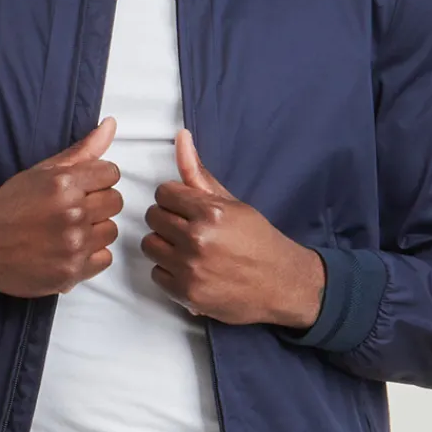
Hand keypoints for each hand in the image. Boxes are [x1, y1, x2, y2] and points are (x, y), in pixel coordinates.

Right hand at [0, 117, 123, 298]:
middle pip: (115, 202)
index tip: (81, 188)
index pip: (111, 173)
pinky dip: (90, 256)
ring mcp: (73, 245)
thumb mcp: (39, 172)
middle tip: (73, 211)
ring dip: (95, 231)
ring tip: (69, 231)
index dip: (97, 180)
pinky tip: (69, 250)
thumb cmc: (9, 207)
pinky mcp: (73, 271)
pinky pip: (105, 258)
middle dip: (97, 204)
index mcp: (63, 184)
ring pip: (111, 230)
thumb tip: (111, 124)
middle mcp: (72, 213)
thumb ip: (80, 151)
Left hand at [141, 129, 324, 327]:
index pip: (163, 193)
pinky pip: (156, 274)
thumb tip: (181, 137)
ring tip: (186, 248)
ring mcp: (190, 269)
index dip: (174, 199)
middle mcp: (198, 239)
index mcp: (210, 212)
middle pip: (153, 217)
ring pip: (150, 245)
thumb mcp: (232, 203)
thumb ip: (198, 174)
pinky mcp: (186, 294)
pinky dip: (169, 272)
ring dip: (164, 245)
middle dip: (168, 219)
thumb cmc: (257, 241)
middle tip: (187, 227)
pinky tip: (189, 268)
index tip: (186, 208)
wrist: (281, 284)